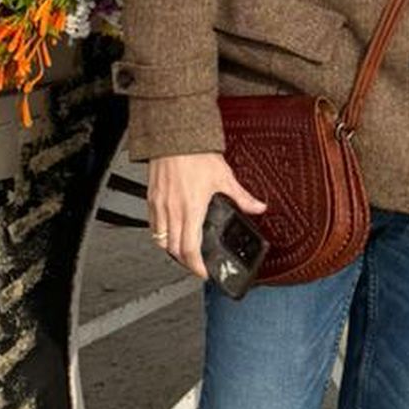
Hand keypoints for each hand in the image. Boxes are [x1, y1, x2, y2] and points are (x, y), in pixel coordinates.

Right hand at [147, 152, 265, 279]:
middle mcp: (172, 210)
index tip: (203, 272)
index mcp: (191, 209)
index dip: (196, 266)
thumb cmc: (195, 153)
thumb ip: (241, 196)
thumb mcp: (224, 176)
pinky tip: (170, 230)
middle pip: (173, 249)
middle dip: (185, 261)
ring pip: (160, 239)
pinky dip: (161, 233)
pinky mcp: (151, 197)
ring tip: (183, 250)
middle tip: (196, 264)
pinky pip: (152, 224)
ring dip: (171, 249)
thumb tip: (258, 207)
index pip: (190, 249)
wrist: (174, 136)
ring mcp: (159, 205)